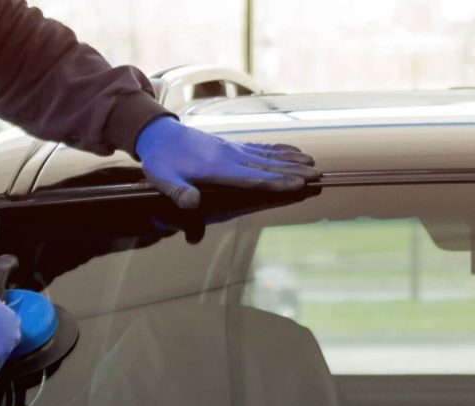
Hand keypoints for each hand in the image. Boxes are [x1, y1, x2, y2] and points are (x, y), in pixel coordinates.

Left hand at [135, 116, 320, 209]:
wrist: (158, 133)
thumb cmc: (161, 160)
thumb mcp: (163, 178)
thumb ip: (178, 191)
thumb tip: (191, 203)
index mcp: (217, 168)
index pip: (252, 177)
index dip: (276, 181)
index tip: (297, 183)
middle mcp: (230, 156)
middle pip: (267, 165)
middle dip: (293, 171)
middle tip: (316, 175)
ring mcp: (233, 150)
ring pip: (268, 156)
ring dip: (291, 160)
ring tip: (313, 164)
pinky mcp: (232, 147)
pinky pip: (260, 148)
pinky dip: (279, 150)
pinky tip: (293, 152)